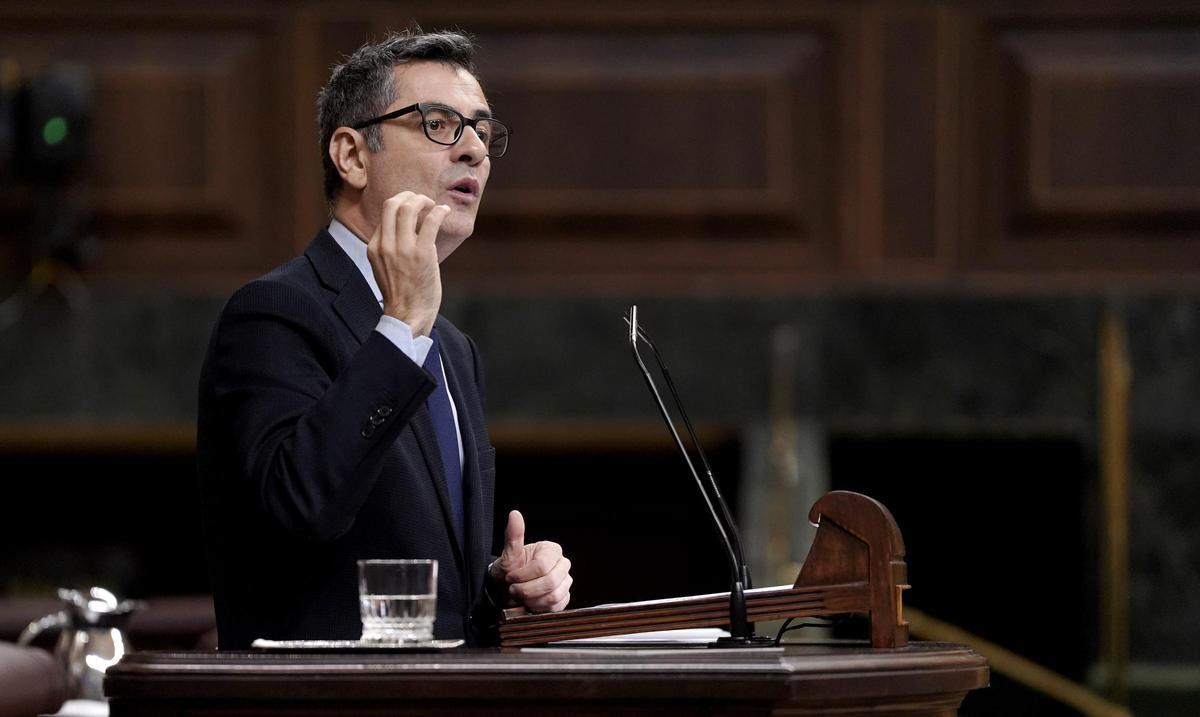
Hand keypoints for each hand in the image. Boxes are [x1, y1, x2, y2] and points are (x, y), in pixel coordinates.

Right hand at [366, 191, 451, 336]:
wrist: (407, 315)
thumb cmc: (400, 293)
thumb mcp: (383, 267)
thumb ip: (388, 248)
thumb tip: (402, 229)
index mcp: (374, 247)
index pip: (385, 213)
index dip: (401, 204)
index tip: (413, 207)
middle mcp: (386, 245)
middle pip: (392, 203)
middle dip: (409, 195)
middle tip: (422, 200)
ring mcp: (403, 249)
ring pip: (409, 208)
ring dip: (423, 200)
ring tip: (433, 205)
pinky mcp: (422, 254)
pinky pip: (430, 222)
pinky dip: (439, 211)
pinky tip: (445, 211)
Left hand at [489, 510, 571, 612]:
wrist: (507, 589)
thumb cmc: (509, 570)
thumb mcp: (508, 554)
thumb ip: (513, 535)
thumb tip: (514, 514)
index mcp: (551, 550)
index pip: (543, 566)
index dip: (524, 575)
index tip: (510, 577)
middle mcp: (562, 564)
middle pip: (551, 582)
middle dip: (527, 589)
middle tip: (513, 589)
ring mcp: (565, 582)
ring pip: (554, 596)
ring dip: (531, 599)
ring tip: (520, 595)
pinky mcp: (564, 597)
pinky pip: (556, 607)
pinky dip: (539, 607)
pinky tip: (529, 602)